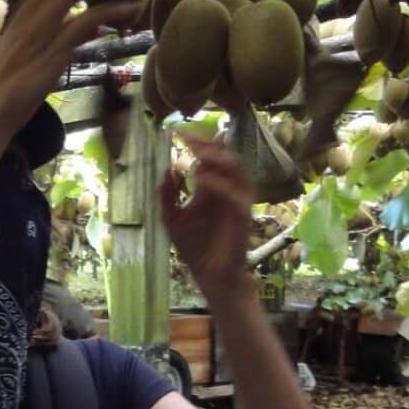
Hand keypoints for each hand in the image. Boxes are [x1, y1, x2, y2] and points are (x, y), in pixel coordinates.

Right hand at [0, 0, 146, 138]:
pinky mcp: (50, 54)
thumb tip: (95, 19)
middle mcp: (33, 11)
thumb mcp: (37, 47)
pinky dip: (109, 13)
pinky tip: (129, 11)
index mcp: (29, 6)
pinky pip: (82, 23)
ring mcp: (40, 30)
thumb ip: (63, 30)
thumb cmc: (10, 84)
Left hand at [160, 138, 255, 296]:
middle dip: (209, 145)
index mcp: (213, 188)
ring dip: (218, 159)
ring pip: (237, 171)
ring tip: (197, 151)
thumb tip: (167, 169)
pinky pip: (235, 196)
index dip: (199, 143)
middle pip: (227, 157)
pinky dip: (219, 184)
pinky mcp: (242, 217)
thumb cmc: (194, 247)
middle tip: (189, 138)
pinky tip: (201, 178)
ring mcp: (237, 202)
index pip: (211, 158)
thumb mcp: (172, 217)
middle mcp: (228, 190)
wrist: (210, 275)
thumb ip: (167, 194)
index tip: (178, 133)